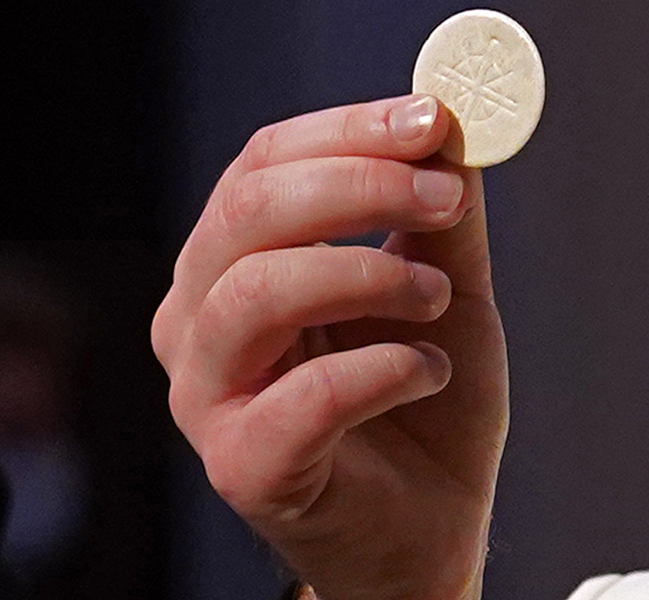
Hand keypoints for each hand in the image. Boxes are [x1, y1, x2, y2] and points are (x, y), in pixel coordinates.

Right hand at [152, 95, 507, 599]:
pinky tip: (428, 371)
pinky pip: (302, 396)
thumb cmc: (419, 404)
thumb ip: (437, 220)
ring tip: (434, 299)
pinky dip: (382, 370)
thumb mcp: (440, 292)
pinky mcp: (240, 464)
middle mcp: (197, 319)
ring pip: (252, 293)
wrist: (424, 528)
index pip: (261, 166)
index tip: (433, 119)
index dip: (347, 132)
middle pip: (246, 214)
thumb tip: (451, 131)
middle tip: (444, 196)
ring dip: (365, 275)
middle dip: (357, 187)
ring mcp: (206, 394)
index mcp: (233, 263)